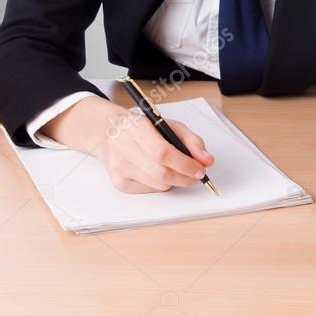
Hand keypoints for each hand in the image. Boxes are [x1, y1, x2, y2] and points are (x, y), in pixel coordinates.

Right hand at [43, 96, 214, 193]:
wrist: (108, 132)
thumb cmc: (142, 128)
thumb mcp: (168, 125)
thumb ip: (191, 140)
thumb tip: (207, 160)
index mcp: (136, 129)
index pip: (162, 152)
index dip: (185, 164)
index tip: (200, 169)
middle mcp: (123, 149)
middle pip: (161, 173)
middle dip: (184, 177)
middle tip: (196, 175)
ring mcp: (119, 168)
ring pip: (157, 185)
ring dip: (175, 181)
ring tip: (179, 171)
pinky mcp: (119, 183)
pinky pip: (149, 190)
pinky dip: (161, 184)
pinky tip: (160, 172)